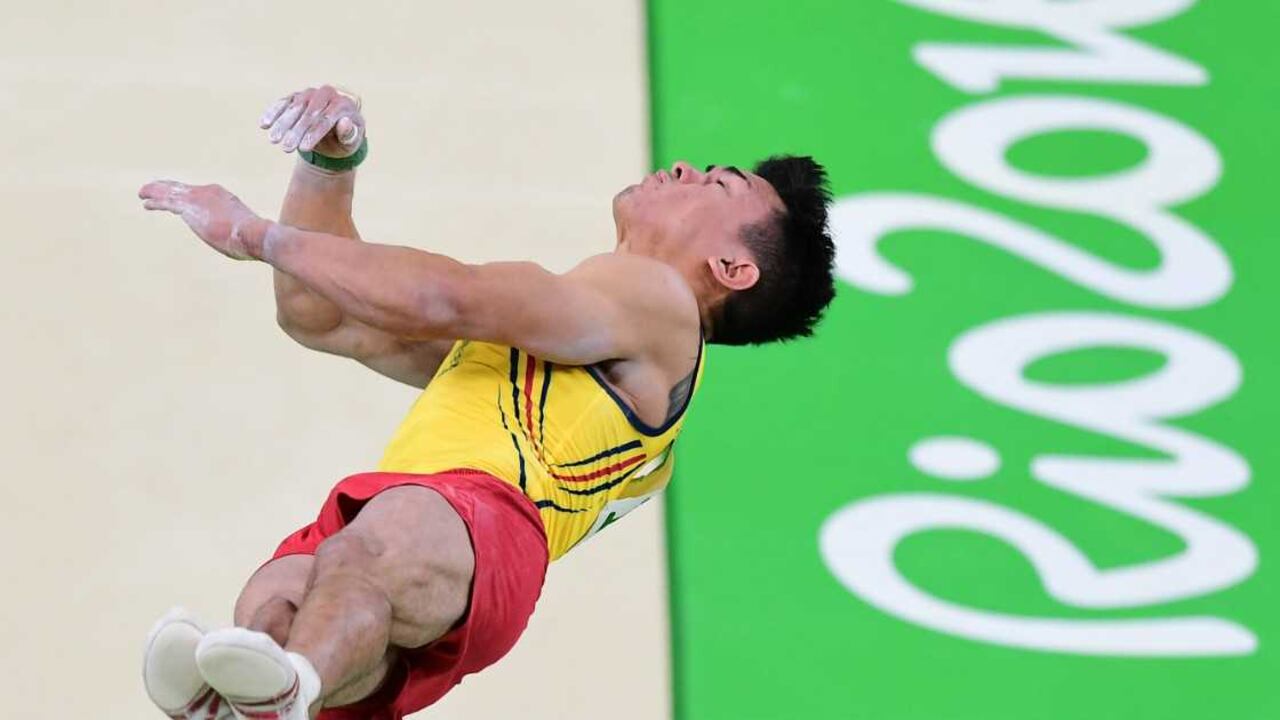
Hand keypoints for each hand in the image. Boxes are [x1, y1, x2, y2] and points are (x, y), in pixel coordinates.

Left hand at [139, 181, 269, 259]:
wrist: (254, 234)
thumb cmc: (254, 238)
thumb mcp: (243, 233)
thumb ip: (233, 233)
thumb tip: (239, 244)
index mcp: (222, 196)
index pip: (198, 193)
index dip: (184, 193)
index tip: (176, 195)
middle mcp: (208, 192)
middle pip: (182, 189)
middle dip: (166, 188)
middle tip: (153, 189)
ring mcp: (198, 199)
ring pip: (171, 193)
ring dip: (155, 192)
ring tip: (143, 193)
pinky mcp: (189, 208)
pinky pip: (167, 202)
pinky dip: (155, 201)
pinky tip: (146, 202)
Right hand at [260, 85, 364, 156]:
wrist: (337, 130)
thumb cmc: (345, 139)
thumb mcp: (352, 142)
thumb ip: (349, 134)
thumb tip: (344, 122)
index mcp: (343, 104)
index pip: (326, 119)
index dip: (314, 134)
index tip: (303, 149)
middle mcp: (326, 94)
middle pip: (309, 113)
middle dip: (296, 132)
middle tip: (286, 148)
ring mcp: (310, 94)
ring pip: (294, 108)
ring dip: (282, 124)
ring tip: (274, 140)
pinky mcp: (297, 97)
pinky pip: (283, 103)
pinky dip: (273, 113)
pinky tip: (264, 124)